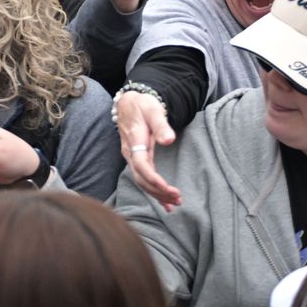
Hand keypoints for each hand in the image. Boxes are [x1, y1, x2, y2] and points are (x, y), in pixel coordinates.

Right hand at [115, 91, 181, 210]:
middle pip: (141, 178)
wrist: (129, 103)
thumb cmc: (143, 105)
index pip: (142, 166)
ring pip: (142, 182)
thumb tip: (169, 140)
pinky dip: (153, 191)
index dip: (154, 179)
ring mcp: (132, 158)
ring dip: (157, 194)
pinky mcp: (136, 160)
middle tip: (177, 199)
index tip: (169, 188)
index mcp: (134, 142)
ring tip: (174, 204)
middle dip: (158, 191)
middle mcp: (130, 153)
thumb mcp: (153, 110)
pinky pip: (143, 179)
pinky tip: (164, 202)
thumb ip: (161, 125)